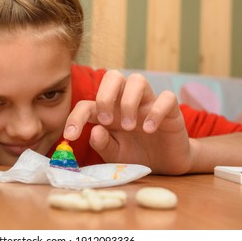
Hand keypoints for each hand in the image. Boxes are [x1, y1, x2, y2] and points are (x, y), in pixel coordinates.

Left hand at [64, 70, 192, 174]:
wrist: (167, 164)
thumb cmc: (136, 155)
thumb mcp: (115, 155)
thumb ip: (103, 144)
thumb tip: (94, 130)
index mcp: (108, 112)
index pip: (87, 105)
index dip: (75, 117)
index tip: (71, 136)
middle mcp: (126, 102)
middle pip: (113, 76)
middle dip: (105, 96)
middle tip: (107, 121)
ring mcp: (148, 103)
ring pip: (138, 80)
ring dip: (129, 102)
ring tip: (129, 127)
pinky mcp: (171, 110)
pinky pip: (166, 98)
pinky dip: (156, 111)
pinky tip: (150, 129)